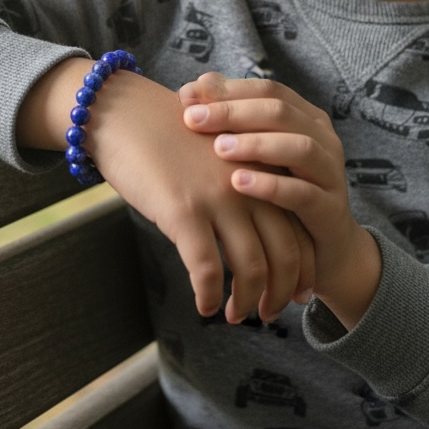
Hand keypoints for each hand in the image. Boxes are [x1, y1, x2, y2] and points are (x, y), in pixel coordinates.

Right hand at [16, 57, 313, 322]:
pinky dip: (210, 295)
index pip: (298, 225)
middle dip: (282, 291)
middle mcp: (249, 183)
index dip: (305, 265)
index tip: (300, 290)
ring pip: (252, 267)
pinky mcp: (184, 212)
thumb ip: (240, 180)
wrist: (124, 113)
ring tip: (237, 315)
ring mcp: (218, 198)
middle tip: (271, 312)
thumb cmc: (165, 131)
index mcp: (261, 166)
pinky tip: (205, 307)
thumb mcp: (218, 150)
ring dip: (247, 301)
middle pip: (286, 252)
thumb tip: (250, 226)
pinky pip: (206, 269)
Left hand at [180, 72, 380, 329]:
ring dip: (256, 144)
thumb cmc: (280, 189)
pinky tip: (238, 183)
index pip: (268, 89)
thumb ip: (229, 119)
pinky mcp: (330, 210)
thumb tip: (191, 89)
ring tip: (219, 148)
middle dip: (234, 112)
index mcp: (306, 117)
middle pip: (281, 112)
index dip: (229, 89)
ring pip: (299, 148)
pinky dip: (271, 186)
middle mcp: (322, 139)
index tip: (187, 96)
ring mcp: (330, 173)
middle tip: (193, 119)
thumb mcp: (256, 152)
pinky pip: (303, 193)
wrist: (321, 250)